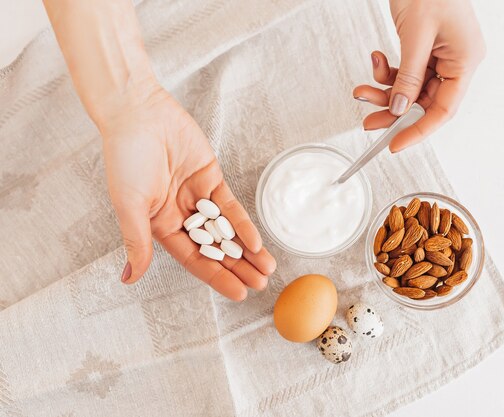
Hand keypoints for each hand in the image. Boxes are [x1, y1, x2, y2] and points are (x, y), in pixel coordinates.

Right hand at [99, 83, 275, 300]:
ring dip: (247, 250)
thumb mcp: (129, 205)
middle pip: (215, 249)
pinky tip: (257, 241)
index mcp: (160, 226)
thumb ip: (136, 241)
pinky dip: (244, 224)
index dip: (216, 277)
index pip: (193, 260)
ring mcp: (198, 198)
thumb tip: (129, 278)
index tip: (238, 293)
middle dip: (238, 268)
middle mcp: (181, 216)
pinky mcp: (211, 179)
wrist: (139, 113)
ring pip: (227, 231)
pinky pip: (231, 207)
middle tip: (260, 285)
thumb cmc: (126, 159)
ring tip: (267, 268)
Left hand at [353, 0, 485, 151]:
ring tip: (362, 90)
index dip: (419, 131)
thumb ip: (409, 75)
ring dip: (384, 91)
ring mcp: (441, 56)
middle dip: (393, 111)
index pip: (443, 109)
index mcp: (465, 61)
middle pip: (423, 102)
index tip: (395, 144)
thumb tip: (399, 108)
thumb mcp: (417, 35)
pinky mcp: (426, 49)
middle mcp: (456, 62)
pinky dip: (387, 71)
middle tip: (368, 122)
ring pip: (411, 89)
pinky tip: (376, 59)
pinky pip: (406, 71)